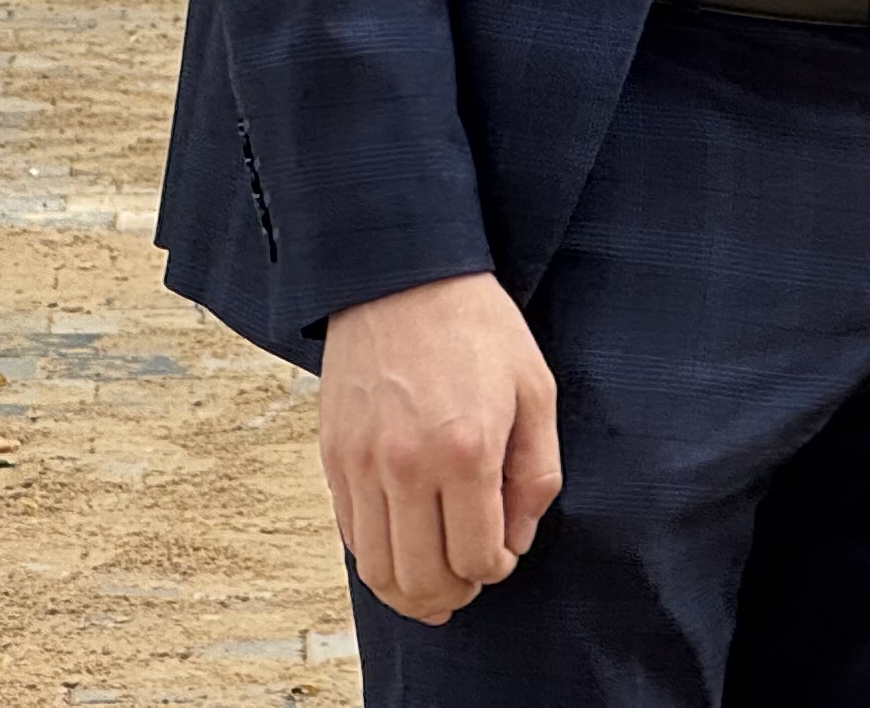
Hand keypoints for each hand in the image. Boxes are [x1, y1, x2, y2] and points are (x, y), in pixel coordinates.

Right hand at [318, 272, 563, 625]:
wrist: (403, 275)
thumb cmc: (477, 328)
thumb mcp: (535, 390)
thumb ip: (536, 475)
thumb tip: (515, 541)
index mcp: (466, 450)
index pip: (478, 559)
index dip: (496, 570)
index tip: (502, 554)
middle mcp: (406, 465)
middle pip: (423, 579)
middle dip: (453, 594)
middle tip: (469, 580)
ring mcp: (361, 463)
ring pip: (378, 570)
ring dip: (410, 591)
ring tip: (434, 582)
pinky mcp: (332, 455)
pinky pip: (350, 535)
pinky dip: (377, 557)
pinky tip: (402, 545)